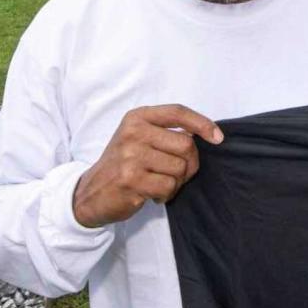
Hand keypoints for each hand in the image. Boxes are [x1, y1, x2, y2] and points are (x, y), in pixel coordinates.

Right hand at [73, 105, 222, 227]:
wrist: (90, 192)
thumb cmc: (124, 164)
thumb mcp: (139, 138)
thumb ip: (167, 132)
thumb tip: (209, 135)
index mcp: (137, 118)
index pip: (178, 112)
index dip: (202, 124)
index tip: (218, 138)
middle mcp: (133, 133)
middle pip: (186, 145)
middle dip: (189, 164)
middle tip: (174, 173)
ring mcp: (130, 156)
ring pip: (180, 168)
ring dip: (176, 182)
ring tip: (158, 183)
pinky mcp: (131, 179)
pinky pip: (169, 186)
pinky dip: (166, 194)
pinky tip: (153, 194)